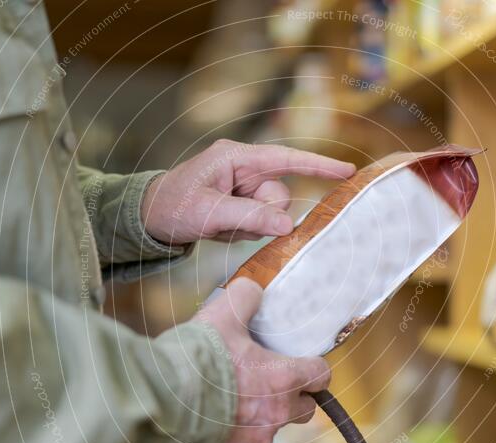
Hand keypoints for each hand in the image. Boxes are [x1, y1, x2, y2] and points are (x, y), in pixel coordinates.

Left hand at [142, 139, 355, 243]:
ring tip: (218, 225)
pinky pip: (258, 224)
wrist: (147, 219)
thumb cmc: (172, 206)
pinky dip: (241, 232)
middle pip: (280, 196)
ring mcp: (243, 189)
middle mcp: (244, 170)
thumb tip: (288, 226)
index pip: (286, 159)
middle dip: (262, 215)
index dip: (318, 166)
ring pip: (270, 214)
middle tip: (231, 221)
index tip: (348, 172)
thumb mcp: (208, 213)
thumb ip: (249, 217)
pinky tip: (218, 228)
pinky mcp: (241, 206)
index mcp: (237, 158)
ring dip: (248, 226)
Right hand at [196, 277, 330, 442]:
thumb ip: (245, 297)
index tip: (302, 364)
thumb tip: (253, 290)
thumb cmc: (193, 360)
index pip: (321, 375)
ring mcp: (260, 440)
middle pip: (306, 408)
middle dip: (293, 396)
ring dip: (265, 418)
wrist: (159, 402)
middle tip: (268, 383)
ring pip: (276, 430)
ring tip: (237, 403)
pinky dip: (242, 441)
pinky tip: (222, 426)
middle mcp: (277, 412)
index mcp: (282, 378)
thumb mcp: (221, 314)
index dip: (313, 367)